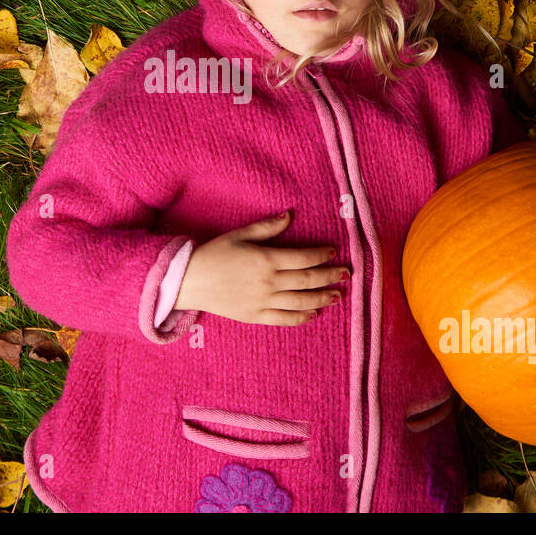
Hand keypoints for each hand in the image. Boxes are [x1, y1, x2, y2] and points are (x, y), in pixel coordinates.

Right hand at [173, 211, 346, 325]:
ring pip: (301, 302)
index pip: (304, 257)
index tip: (333, 251)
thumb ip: (267, 227)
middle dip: (330, 276)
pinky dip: (302, 317)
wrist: (189, 281)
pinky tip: (313, 313)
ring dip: (322, 298)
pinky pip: (284, 319)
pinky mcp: (256, 316)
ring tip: (337, 295)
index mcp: (266, 259)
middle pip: (308, 280)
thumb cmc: (214, 254)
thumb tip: (290, 215)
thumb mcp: (240, 235)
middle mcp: (268, 282)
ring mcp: (263, 302)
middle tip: (346, 274)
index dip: (322, 254)